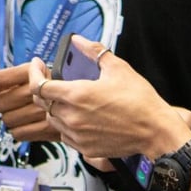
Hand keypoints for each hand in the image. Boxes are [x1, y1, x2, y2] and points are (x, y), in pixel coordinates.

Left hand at [0, 64, 58, 142]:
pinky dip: (21, 132)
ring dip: (13, 120)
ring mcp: (44, 110)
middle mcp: (38, 88)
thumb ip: (6, 80)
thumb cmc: (58, 86)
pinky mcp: (50, 129)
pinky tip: (31, 124)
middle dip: (4, 105)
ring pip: (8, 121)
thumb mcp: (36, 73)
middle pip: (0, 103)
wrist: (88, 102)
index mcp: (32, 70)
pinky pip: (19, 135)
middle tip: (18, 103)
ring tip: (28, 113)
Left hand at [26, 35, 190, 160]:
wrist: (155, 131)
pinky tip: (78, 118)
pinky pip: (65, 136)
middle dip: (44, 90)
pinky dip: (66, 125)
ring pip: (53, 121)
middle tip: (51, 81)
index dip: (35, 74)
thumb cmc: (140, 102)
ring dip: (55, 109)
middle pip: (43, 104)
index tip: (38, 66)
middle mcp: (73, 117)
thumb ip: (94, 51)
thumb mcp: (118, 68)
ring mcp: (78, 136)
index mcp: (77, 95)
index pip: (40, 86)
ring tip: (66, 99)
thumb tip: (79, 41)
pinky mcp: (85, 149)